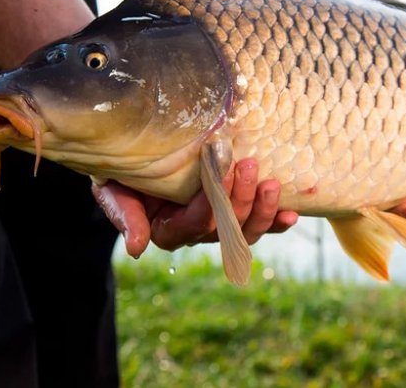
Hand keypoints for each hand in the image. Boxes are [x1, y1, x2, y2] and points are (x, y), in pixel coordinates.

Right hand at [92, 158, 297, 257]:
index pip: (196, 222)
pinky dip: (277, 221)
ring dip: (263, 209)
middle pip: (226, 227)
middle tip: (249, 164)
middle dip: (241, 197)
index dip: (213, 200)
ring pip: (247, 231)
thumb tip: (138, 248)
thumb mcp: (113, 187)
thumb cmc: (123, 170)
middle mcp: (196, 232)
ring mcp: (220, 226)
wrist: (136, 156)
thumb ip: (123, 214)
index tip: (223, 167)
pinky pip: (261, 225)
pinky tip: (291, 214)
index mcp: (167, 230)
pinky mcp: (237, 215)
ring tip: (272, 184)